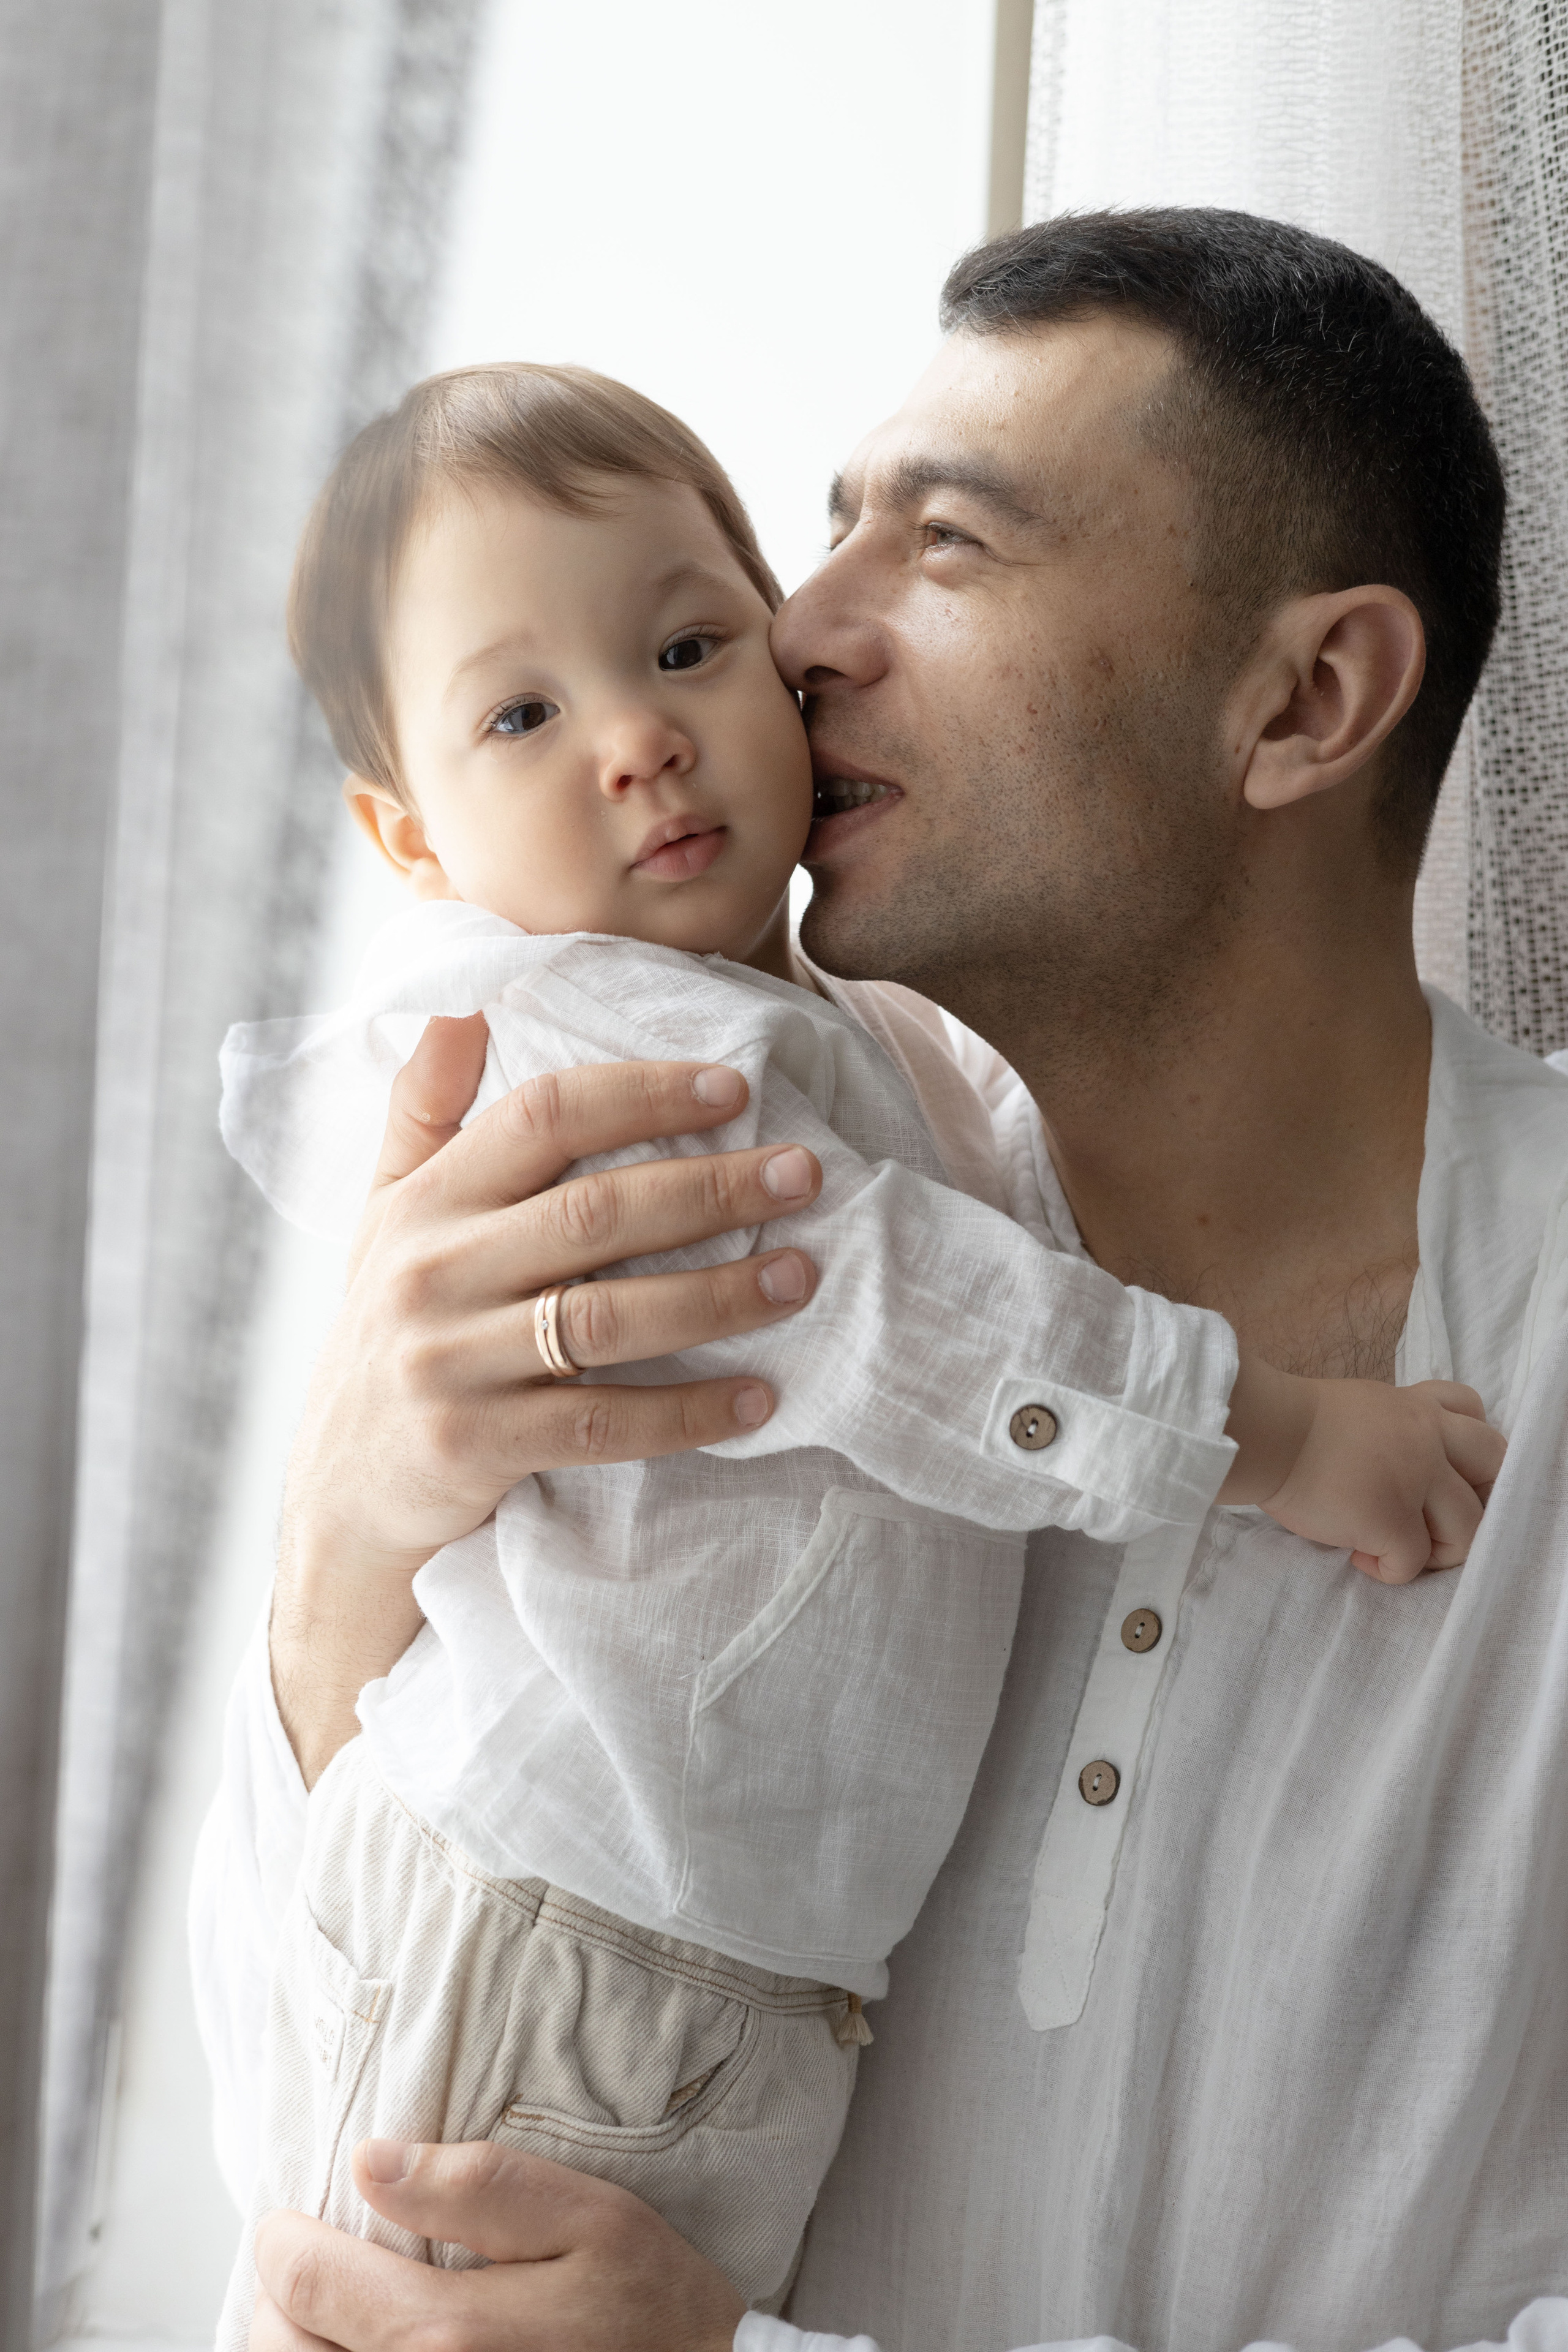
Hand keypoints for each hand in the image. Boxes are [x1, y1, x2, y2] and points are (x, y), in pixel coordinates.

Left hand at [249, 2137, 746, 2351]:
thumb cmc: (653, 2309)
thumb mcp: (590, 2218)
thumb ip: (477, 2187)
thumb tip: (369, 2161)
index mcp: (448, 2337)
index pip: (302, 2282)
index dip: (285, 2239)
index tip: (294, 2222)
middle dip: (279, 2303)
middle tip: (307, 2270)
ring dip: (297, 2350)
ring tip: (329, 2319)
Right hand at [273, 1014, 823, 1780]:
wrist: (340, 1490)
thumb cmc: (389, 1332)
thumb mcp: (385, 1215)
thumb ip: (423, 1111)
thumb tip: (463, 1009)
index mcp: (426, 1202)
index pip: (543, 1116)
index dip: (642, 1094)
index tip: (734, 1088)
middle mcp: (433, 1272)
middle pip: (595, 1212)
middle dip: (711, 1187)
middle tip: (803, 1174)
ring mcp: (450, 1363)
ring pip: (608, 1318)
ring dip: (718, 1295)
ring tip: (801, 1277)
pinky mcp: (475, 1447)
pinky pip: (602, 1424)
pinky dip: (687, 1412)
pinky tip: (758, 1397)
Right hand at [1219, 1355, 1505, 1581]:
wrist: (1263, 1434)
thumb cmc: (1291, 1425)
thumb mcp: (1358, 1406)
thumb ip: (1393, 1426)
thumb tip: (1397, 1470)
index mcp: (1415, 1407)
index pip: (1475, 1413)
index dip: (1469, 1449)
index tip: (1441, 1474)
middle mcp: (1426, 1437)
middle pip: (1495, 1467)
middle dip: (1476, 1500)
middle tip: (1435, 1520)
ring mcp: (1414, 1477)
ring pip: (1469, 1528)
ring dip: (1439, 1549)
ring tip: (1398, 1549)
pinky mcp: (1390, 1518)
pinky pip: (1413, 1562)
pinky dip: (1390, 1571)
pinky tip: (1357, 1557)